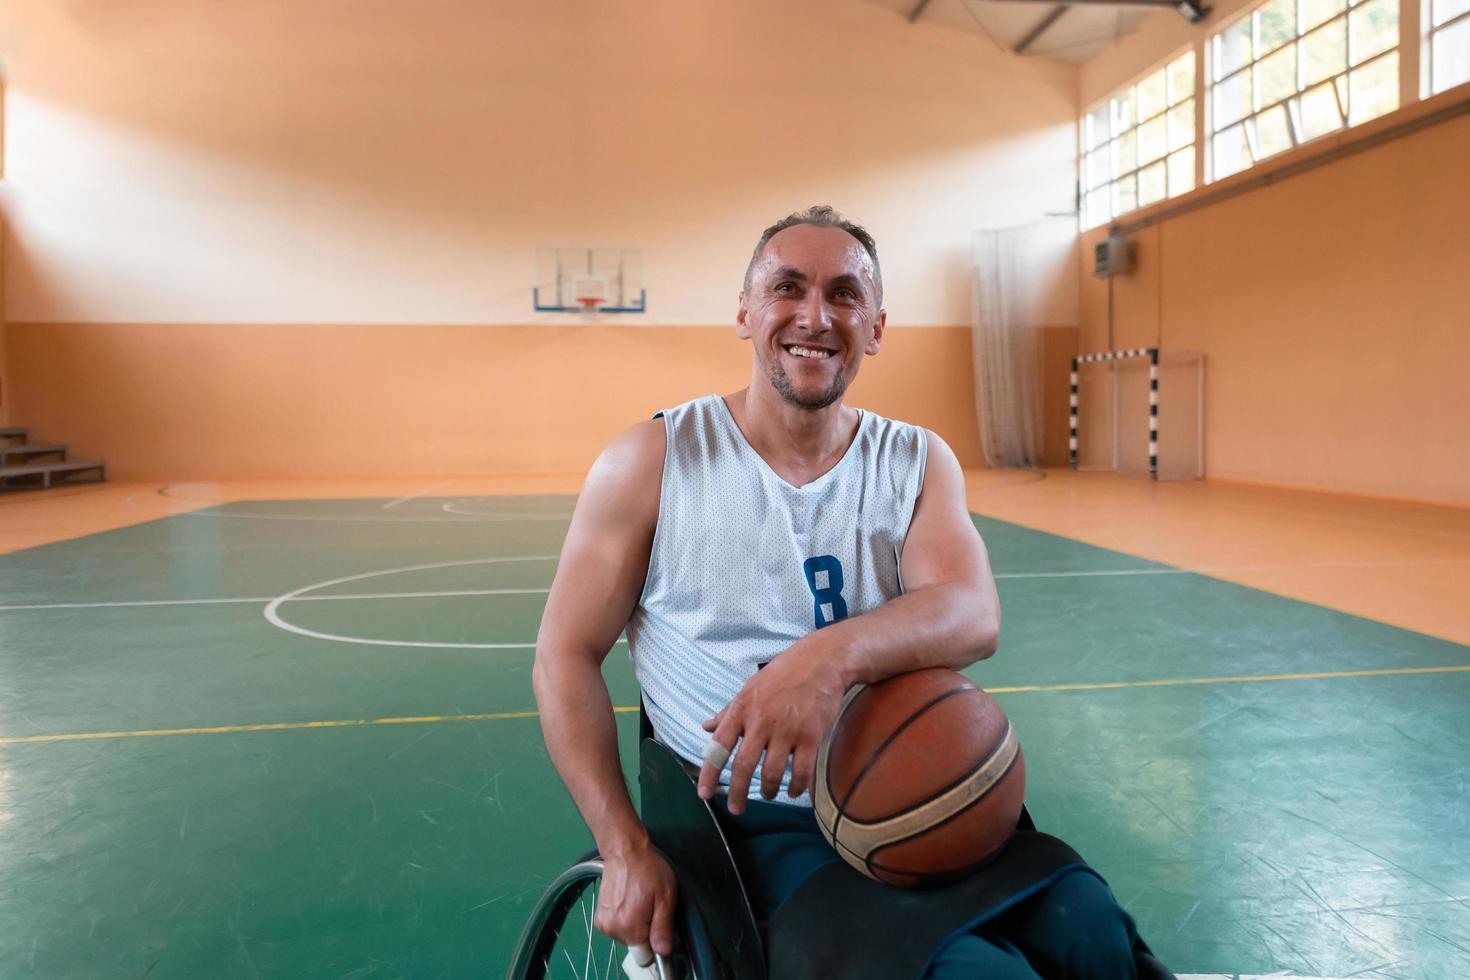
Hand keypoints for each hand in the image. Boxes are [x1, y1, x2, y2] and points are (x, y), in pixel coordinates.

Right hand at [595, 839, 677, 956]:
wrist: (625, 851)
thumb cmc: (647, 869)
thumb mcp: (665, 897)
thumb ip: (663, 928)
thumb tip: (662, 951)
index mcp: (630, 927)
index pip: (645, 955)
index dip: (655, 942)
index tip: (658, 926)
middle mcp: (613, 928)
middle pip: (636, 944)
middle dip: (646, 929)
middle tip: (650, 906)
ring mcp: (604, 922)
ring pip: (626, 935)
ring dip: (634, 923)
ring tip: (638, 900)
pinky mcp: (599, 916)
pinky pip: (617, 927)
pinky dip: (623, 918)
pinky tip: (628, 900)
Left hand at [698, 644, 846, 813]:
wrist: (822, 661)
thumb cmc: (783, 673)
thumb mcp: (750, 688)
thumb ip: (728, 711)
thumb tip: (706, 727)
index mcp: (742, 709)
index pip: (719, 746)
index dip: (709, 773)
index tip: (704, 794)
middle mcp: (761, 721)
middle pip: (743, 766)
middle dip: (737, 793)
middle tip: (736, 809)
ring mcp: (787, 730)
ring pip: (772, 773)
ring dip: (768, 790)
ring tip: (768, 794)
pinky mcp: (811, 736)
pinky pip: (801, 772)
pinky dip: (796, 787)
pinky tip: (794, 791)